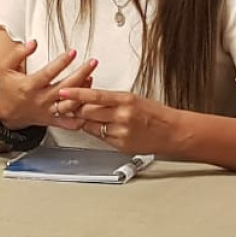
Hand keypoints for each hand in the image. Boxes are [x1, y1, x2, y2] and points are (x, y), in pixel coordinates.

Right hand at [0, 40, 95, 130]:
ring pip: (71, 104)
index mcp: (29, 86)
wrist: (7, 113)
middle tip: (91, 62)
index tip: (72, 52)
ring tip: (91, 77)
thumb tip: (32, 43)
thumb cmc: (9, 89)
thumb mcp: (7, 68)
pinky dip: (83, 114)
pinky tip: (88, 102)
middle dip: (81, 73)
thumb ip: (18, 53)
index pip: (48, 73)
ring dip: (84, 91)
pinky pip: (72, 121)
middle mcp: (41, 100)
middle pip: (65, 88)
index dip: (62, 62)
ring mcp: (49, 111)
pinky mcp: (55, 121)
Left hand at [59, 87, 176, 153]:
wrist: (173, 132)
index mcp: (125, 100)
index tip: (63, 91)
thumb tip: (88, 97)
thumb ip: (110, 99)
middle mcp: (122, 116)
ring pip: (90, 125)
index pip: (94, 95)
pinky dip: (96, 131)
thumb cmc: (154, 113)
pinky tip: (101, 127)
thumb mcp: (132, 98)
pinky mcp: (120, 144)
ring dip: (84, 121)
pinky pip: (99, 137)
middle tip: (68, 105)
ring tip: (84, 116)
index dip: (75, 93)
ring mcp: (121, 132)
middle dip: (75, 109)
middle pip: (87, 112)